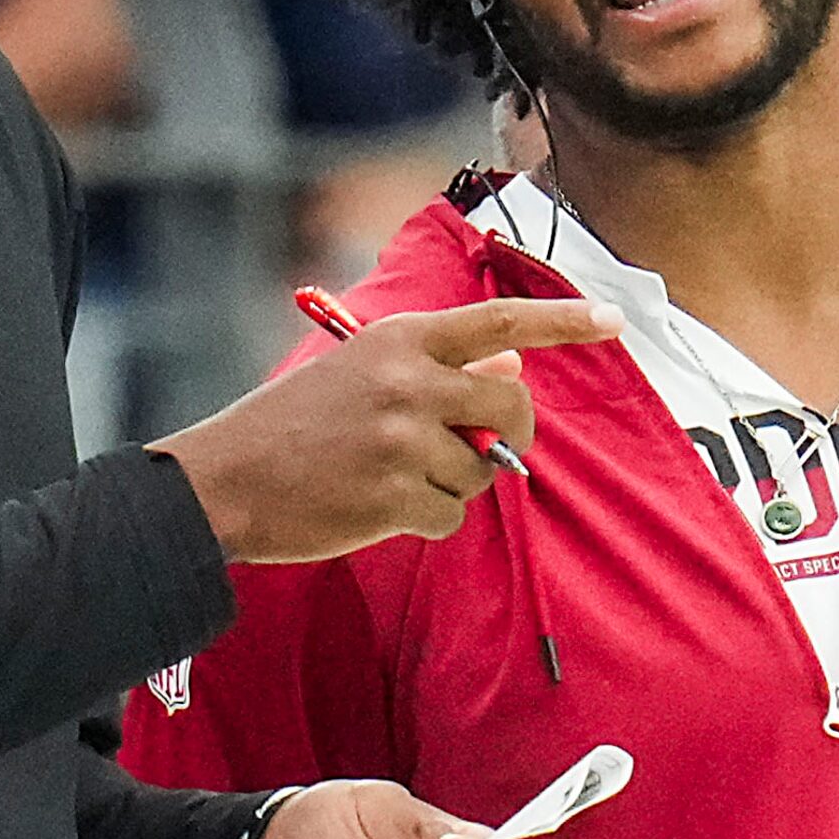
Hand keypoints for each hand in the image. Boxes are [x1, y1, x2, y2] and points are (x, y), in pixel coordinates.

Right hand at [153, 297, 621, 562]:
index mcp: (401, 339)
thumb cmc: (294, 422)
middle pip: (509, 404)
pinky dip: (428, 518)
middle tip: (485, 445)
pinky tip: (383, 507)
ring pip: (481, 468)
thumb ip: (437, 366)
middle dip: (509, 431)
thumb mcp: (363, 370)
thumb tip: (513, 365)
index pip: (500, 321)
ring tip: (394, 475)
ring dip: (454, 481)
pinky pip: (452, 514)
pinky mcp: (395, 495)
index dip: (562, 321)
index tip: (612, 320)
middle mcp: (409, 381)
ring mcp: (404, 439)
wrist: (226, 479)